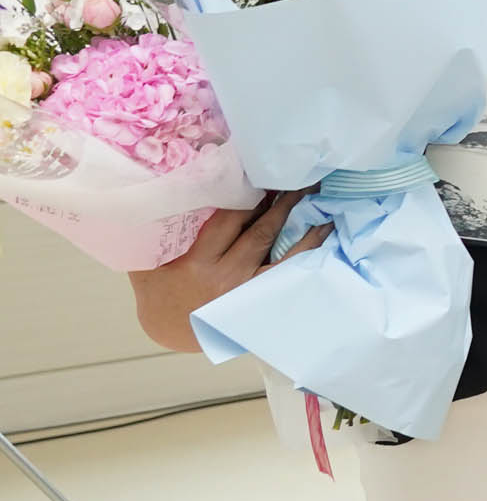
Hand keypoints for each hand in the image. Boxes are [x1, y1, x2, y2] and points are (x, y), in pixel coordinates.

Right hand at [128, 193, 328, 353]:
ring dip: (302, 222)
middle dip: (282, 201)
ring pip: (281, 251)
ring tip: (317, 194)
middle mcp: (226, 276)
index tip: (262, 170)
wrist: (168, 330)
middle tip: (300, 174)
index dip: (248, 195)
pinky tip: (324, 230)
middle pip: (260, 231)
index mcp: (196, 262)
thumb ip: (157, 229)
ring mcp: (247, 290)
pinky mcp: (261, 299)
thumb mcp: (148, 259)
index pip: (228, 220)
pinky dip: (307, 251)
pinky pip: (289, 272)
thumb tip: (162, 186)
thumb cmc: (157, 288)